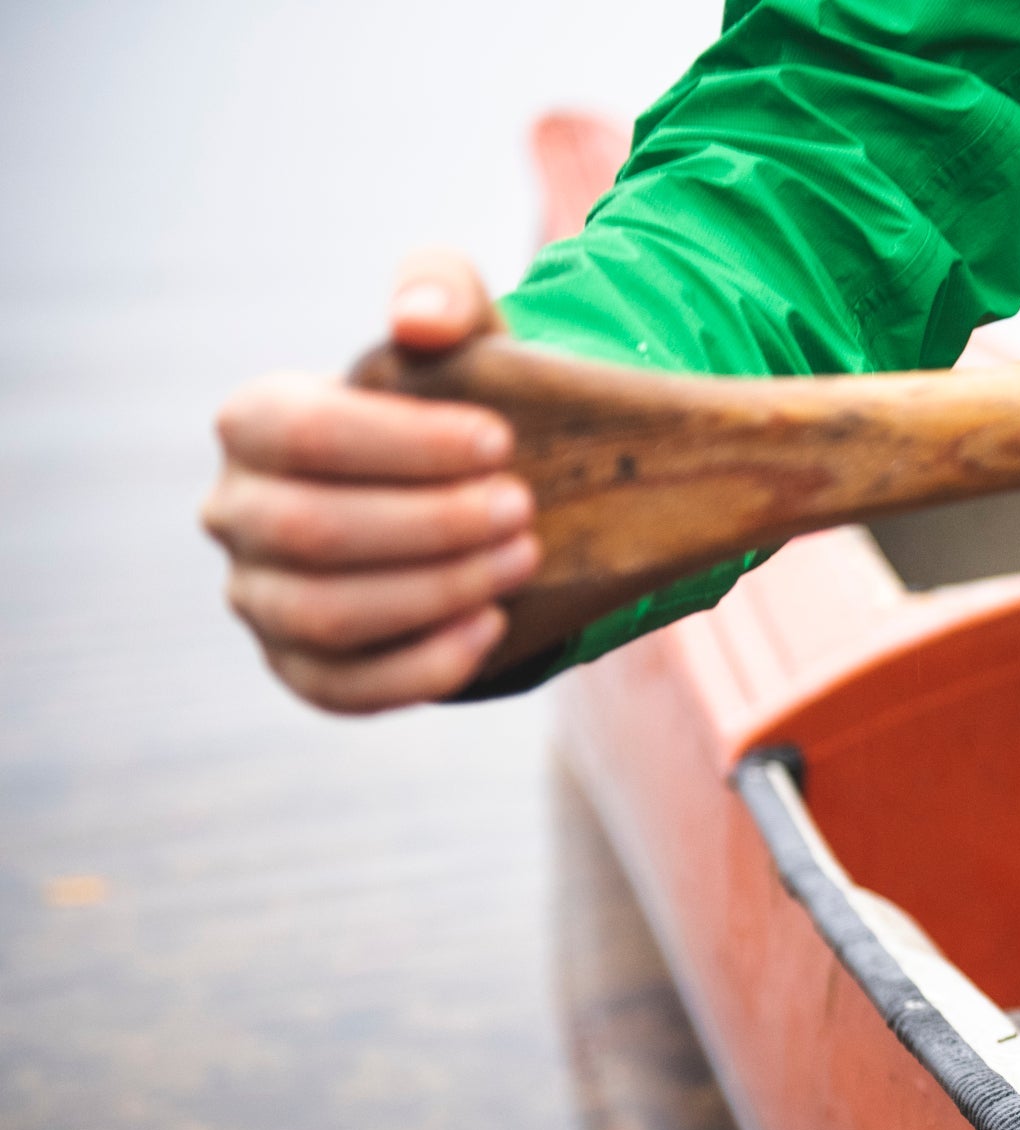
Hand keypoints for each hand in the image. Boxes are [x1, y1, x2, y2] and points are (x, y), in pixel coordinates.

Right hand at [203, 250, 534, 712]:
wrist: (479, 498)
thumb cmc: (459, 406)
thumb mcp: (465, 330)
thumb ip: (442, 289)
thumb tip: (419, 318)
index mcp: (254, 423)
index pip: (303, 434)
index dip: (405, 443)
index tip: (500, 441)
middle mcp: (235, 513)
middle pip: (313, 531)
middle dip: (431, 524)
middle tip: (522, 510)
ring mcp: (261, 599)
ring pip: (326, 613)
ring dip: (435, 589)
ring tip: (520, 560)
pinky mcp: (302, 669)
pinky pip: (346, 688)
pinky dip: (423, 666)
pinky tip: (490, 627)